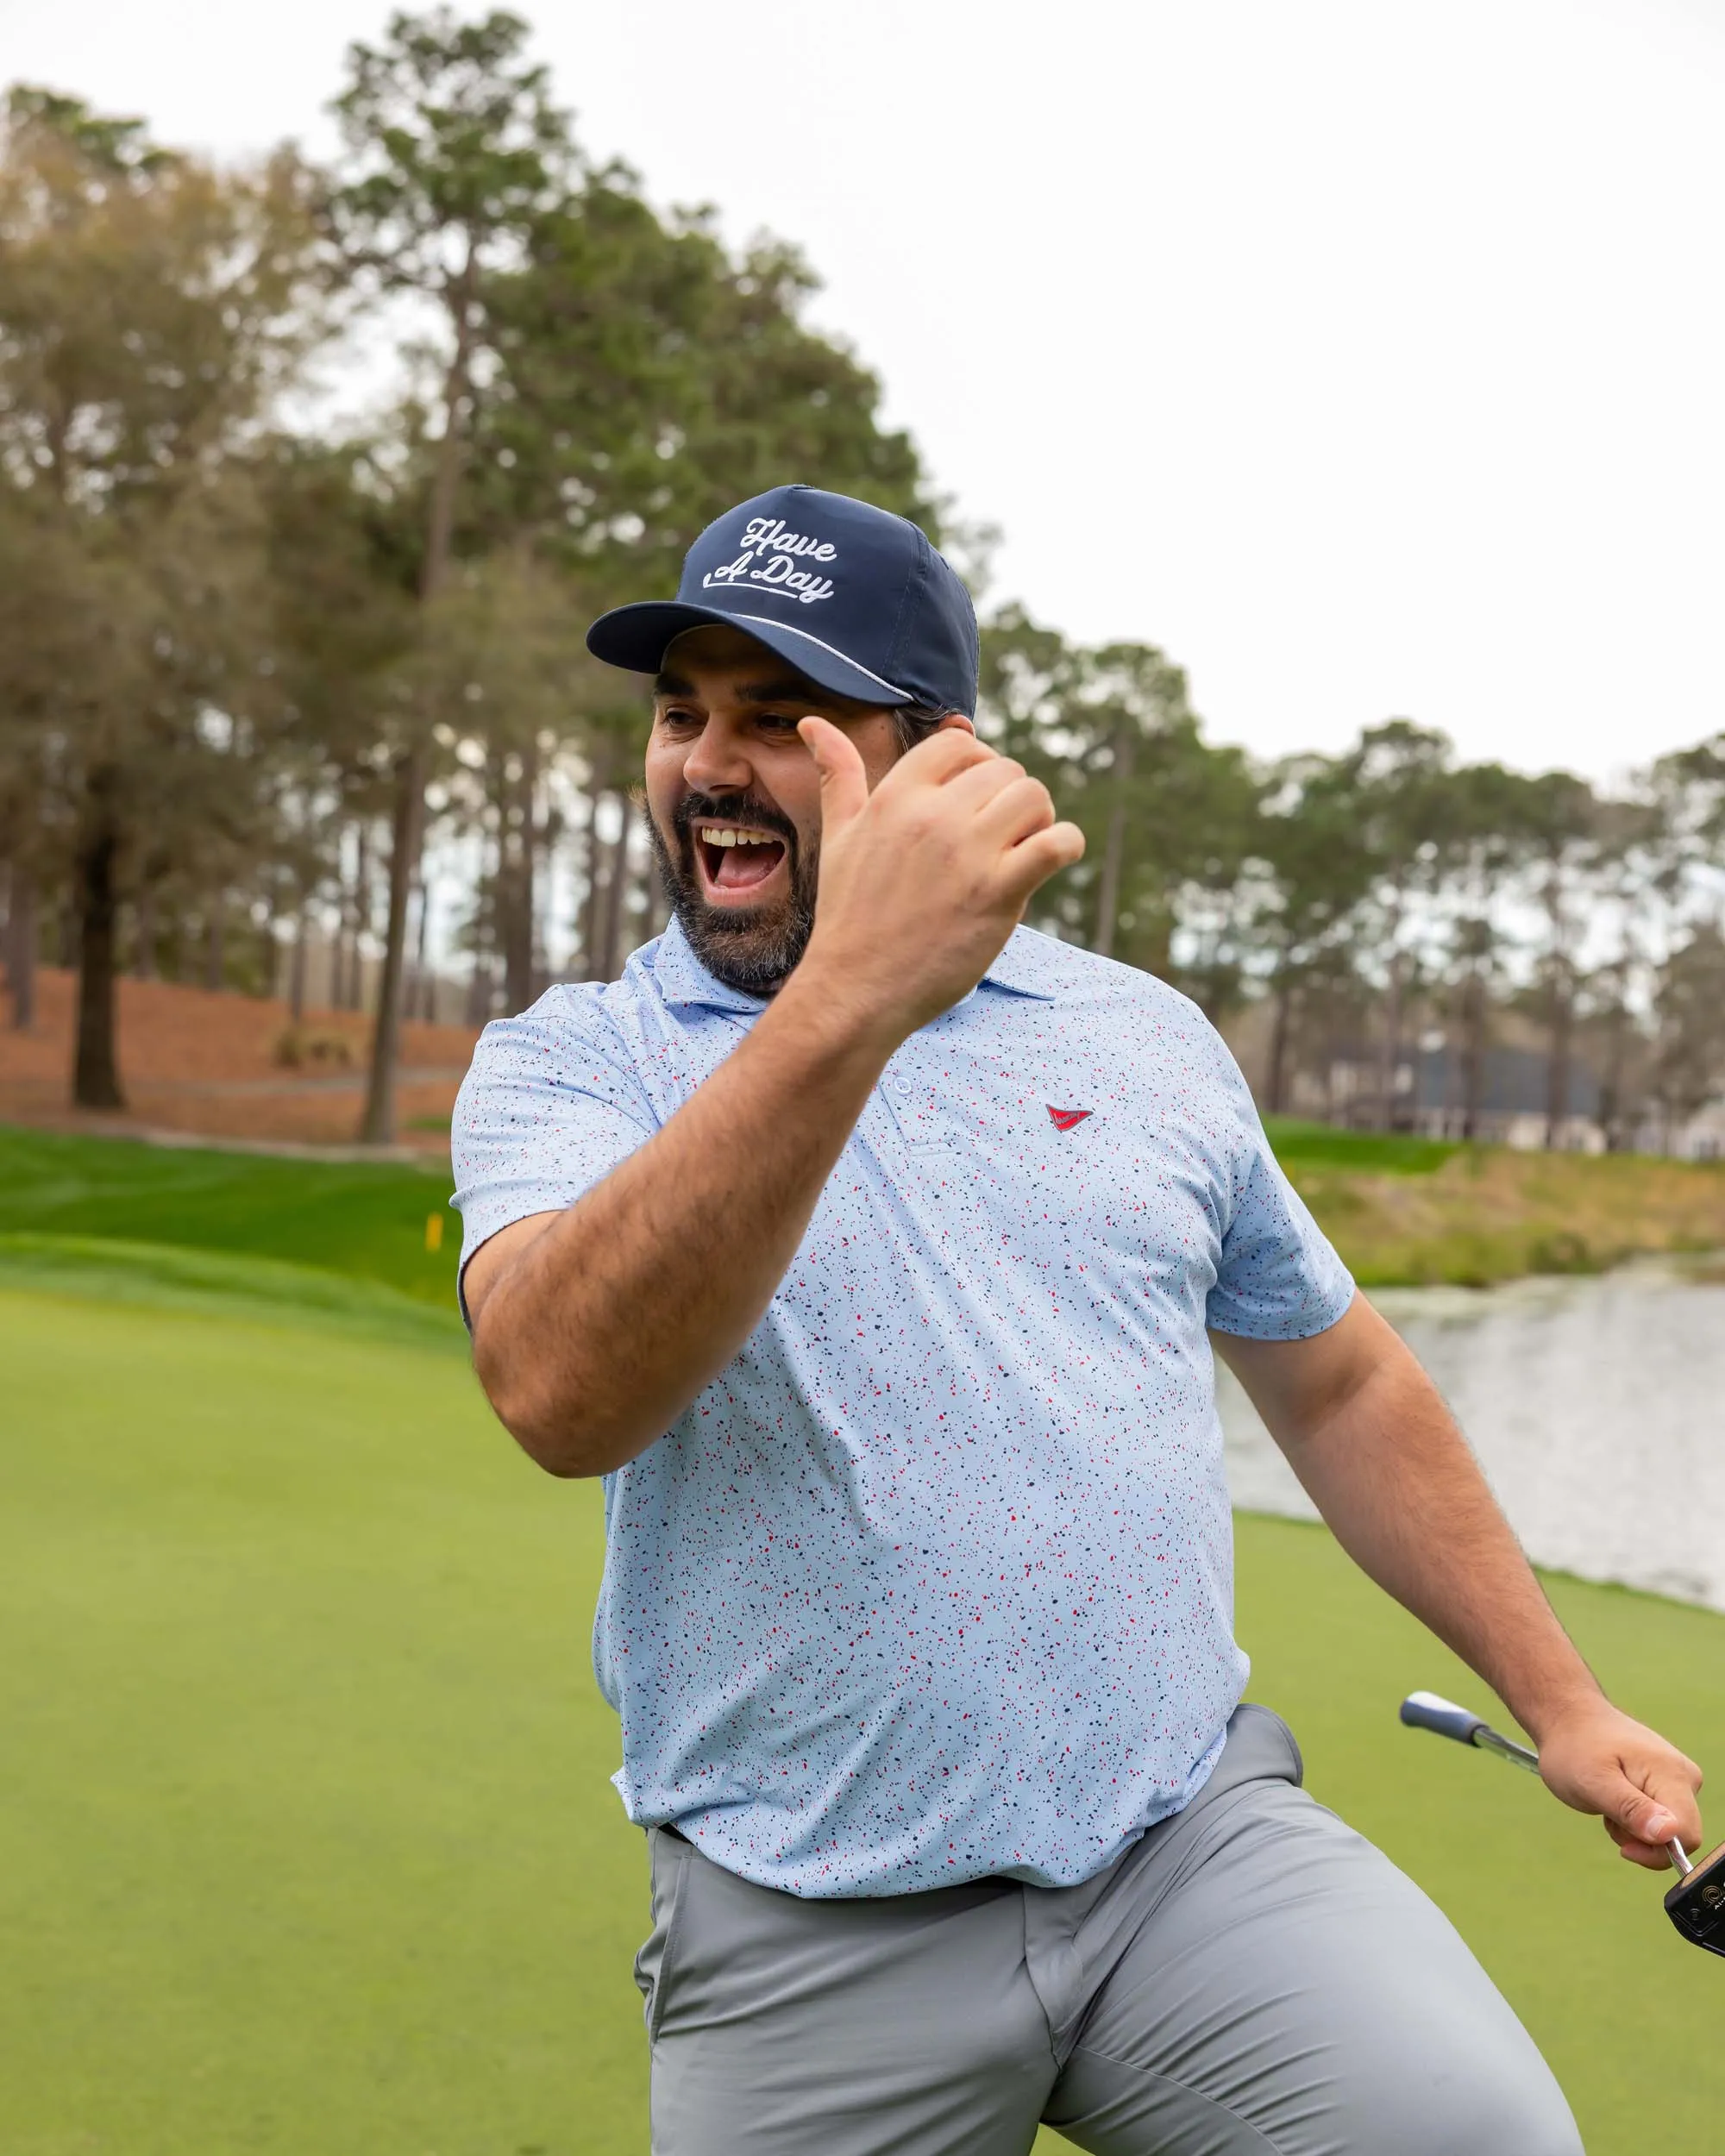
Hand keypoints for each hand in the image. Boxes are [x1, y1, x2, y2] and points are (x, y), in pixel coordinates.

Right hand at [793, 718, 1083, 1044]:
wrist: (856, 988)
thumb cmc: (849, 913)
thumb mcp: (839, 834)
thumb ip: (837, 773)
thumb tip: (812, 720)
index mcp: (896, 796)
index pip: (959, 742)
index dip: (978, 764)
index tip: (975, 799)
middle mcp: (933, 817)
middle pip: (1005, 771)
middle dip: (1009, 799)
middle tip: (996, 839)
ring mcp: (968, 855)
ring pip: (1035, 798)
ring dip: (1039, 820)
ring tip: (1019, 851)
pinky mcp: (999, 893)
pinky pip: (1058, 844)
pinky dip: (1067, 846)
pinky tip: (1051, 861)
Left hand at [1535, 1696, 1703, 1869]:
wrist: (1569, 1719)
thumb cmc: (1575, 1747)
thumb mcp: (1593, 1782)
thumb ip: (1631, 1808)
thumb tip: (1668, 1832)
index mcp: (1672, 1774)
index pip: (1687, 1835)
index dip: (1657, 1852)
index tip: (1623, 1847)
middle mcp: (1685, 1776)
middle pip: (1679, 1837)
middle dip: (1642, 1839)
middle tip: (1608, 1814)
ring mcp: (1678, 1780)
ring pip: (1668, 1832)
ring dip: (1634, 1830)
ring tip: (1608, 1802)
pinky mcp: (1667, 1785)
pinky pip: (1660, 1822)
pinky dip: (1634, 1821)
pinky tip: (1615, 1799)